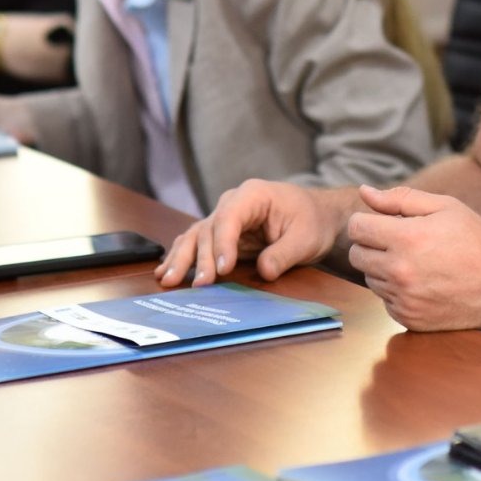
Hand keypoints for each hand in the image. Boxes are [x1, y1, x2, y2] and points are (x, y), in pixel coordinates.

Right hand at [156, 180, 351, 287]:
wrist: (316, 216)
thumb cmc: (311, 222)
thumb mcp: (305, 238)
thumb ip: (284, 254)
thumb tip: (264, 272)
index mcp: (253, 194)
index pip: (230, 217)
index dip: (223, 243)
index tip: (222, 269)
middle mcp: (232, 202)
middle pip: (208, 228)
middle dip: (201, 258)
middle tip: (200, 285)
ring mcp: (223, 216)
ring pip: (195, 235)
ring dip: (181, 258)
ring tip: (167, 280)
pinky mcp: (221, 233)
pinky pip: (196, 243)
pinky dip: (181, 256)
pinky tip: (164, 273)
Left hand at [347, 185, 480, 331]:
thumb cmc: (476, 238)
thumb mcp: (444, 207)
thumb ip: (399, 198)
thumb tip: (364, 192)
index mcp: (407, 238)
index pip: (356, 229)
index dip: (367, 222)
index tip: (383, 223)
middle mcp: (400, 272)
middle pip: (357, 255)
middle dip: (372, 245)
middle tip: (400, 241)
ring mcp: (404, 299)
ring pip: (370, 279)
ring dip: (384, 268)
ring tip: (416, 261)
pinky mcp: (409, 319)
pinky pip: (385, 301)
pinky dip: (397, 292)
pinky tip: (422, 282)